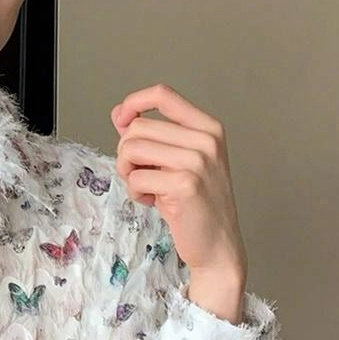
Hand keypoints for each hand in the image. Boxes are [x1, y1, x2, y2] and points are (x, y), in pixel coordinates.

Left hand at [111, 84, 246, 284]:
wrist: (218, 244)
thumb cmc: (197, 204)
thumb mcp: (181, 161)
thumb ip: (155, 137)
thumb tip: (120, 115)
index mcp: (208, 128)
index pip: (163, 95)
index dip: (133, 102)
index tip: (120, 118)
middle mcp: (206, 140)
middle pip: (138, 128)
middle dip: (127, 153)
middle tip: (142, 174)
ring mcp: (197, 161)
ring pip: (131, 150)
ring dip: (128, 173)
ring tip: (147, 188)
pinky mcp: (184, 185)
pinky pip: (136, 178)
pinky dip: (136, 193)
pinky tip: (154, 202)